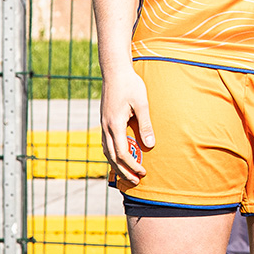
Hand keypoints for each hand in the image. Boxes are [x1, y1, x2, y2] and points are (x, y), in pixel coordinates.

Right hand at [100, 67, 154, 185]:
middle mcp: (105, 127)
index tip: (143, 172)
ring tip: (127, 174)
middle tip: (135, 182)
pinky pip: (106, 143)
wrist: (115, 72)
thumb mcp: (142, 104)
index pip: (122, 153)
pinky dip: (112, 154)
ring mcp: (103, 125)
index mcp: (114, 125)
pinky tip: (120, 157)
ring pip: (107, 151)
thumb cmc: (131, 85)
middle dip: (123, 171)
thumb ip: (145, 125)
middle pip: (112, 157)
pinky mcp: (105, 121)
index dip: (132, 165)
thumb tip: (150, 146)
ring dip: (116, 164)